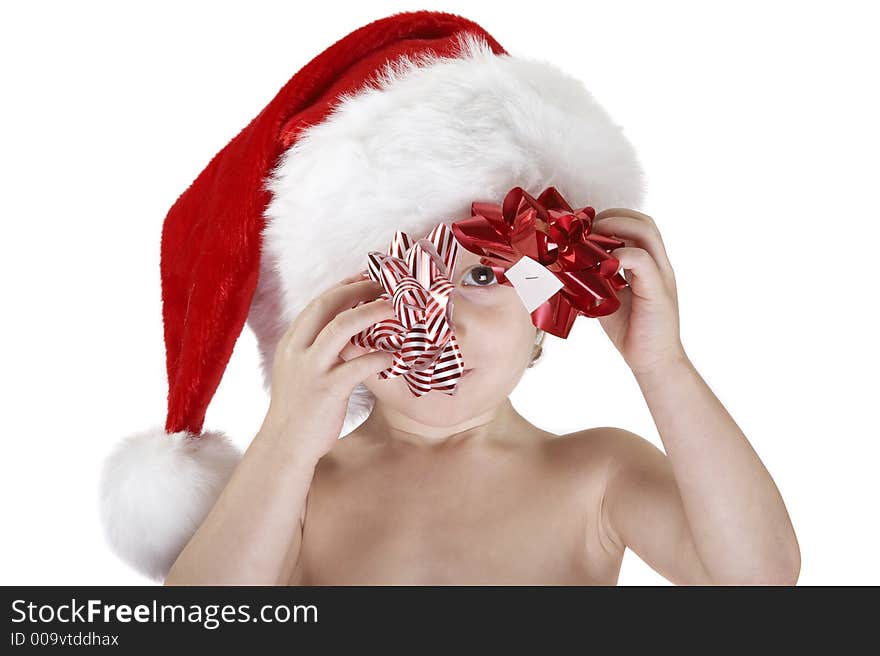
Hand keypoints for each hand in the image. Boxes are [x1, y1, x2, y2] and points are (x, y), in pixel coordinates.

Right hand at [260, 271, 395, 462]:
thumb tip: (351, 335)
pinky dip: (378, 357)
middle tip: (384, 285)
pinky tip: (393, 355)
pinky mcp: (325, 390)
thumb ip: (319, 351)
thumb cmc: (299, 410)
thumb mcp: (301, 372)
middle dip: (357, 290)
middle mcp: (297, 350)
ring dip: (370, 312)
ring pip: (341, 327)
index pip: (318, 304)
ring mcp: (310, 369)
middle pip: (327, 305)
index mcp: (291, 343)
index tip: (366, 277)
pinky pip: (357, 366)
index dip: (343, 287)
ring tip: (395, 308)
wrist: (284, 445)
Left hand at [591, 208, 686, 375]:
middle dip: (611, 218)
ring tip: (590, 242)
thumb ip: (596, 278)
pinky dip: (619, 256)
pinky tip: (600, 267)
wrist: (653, 361)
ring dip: (614, 229)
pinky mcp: (658, 291)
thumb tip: (567, 267)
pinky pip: (642, 259)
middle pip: (642, 221)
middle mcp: (659, 264)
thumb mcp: (608, 297)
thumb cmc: (631, 330)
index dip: (611, 219)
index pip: (636, 225)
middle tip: (585, 231)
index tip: (586, 229)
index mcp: (649, 264)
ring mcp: (661, 275)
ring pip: (645, 231)